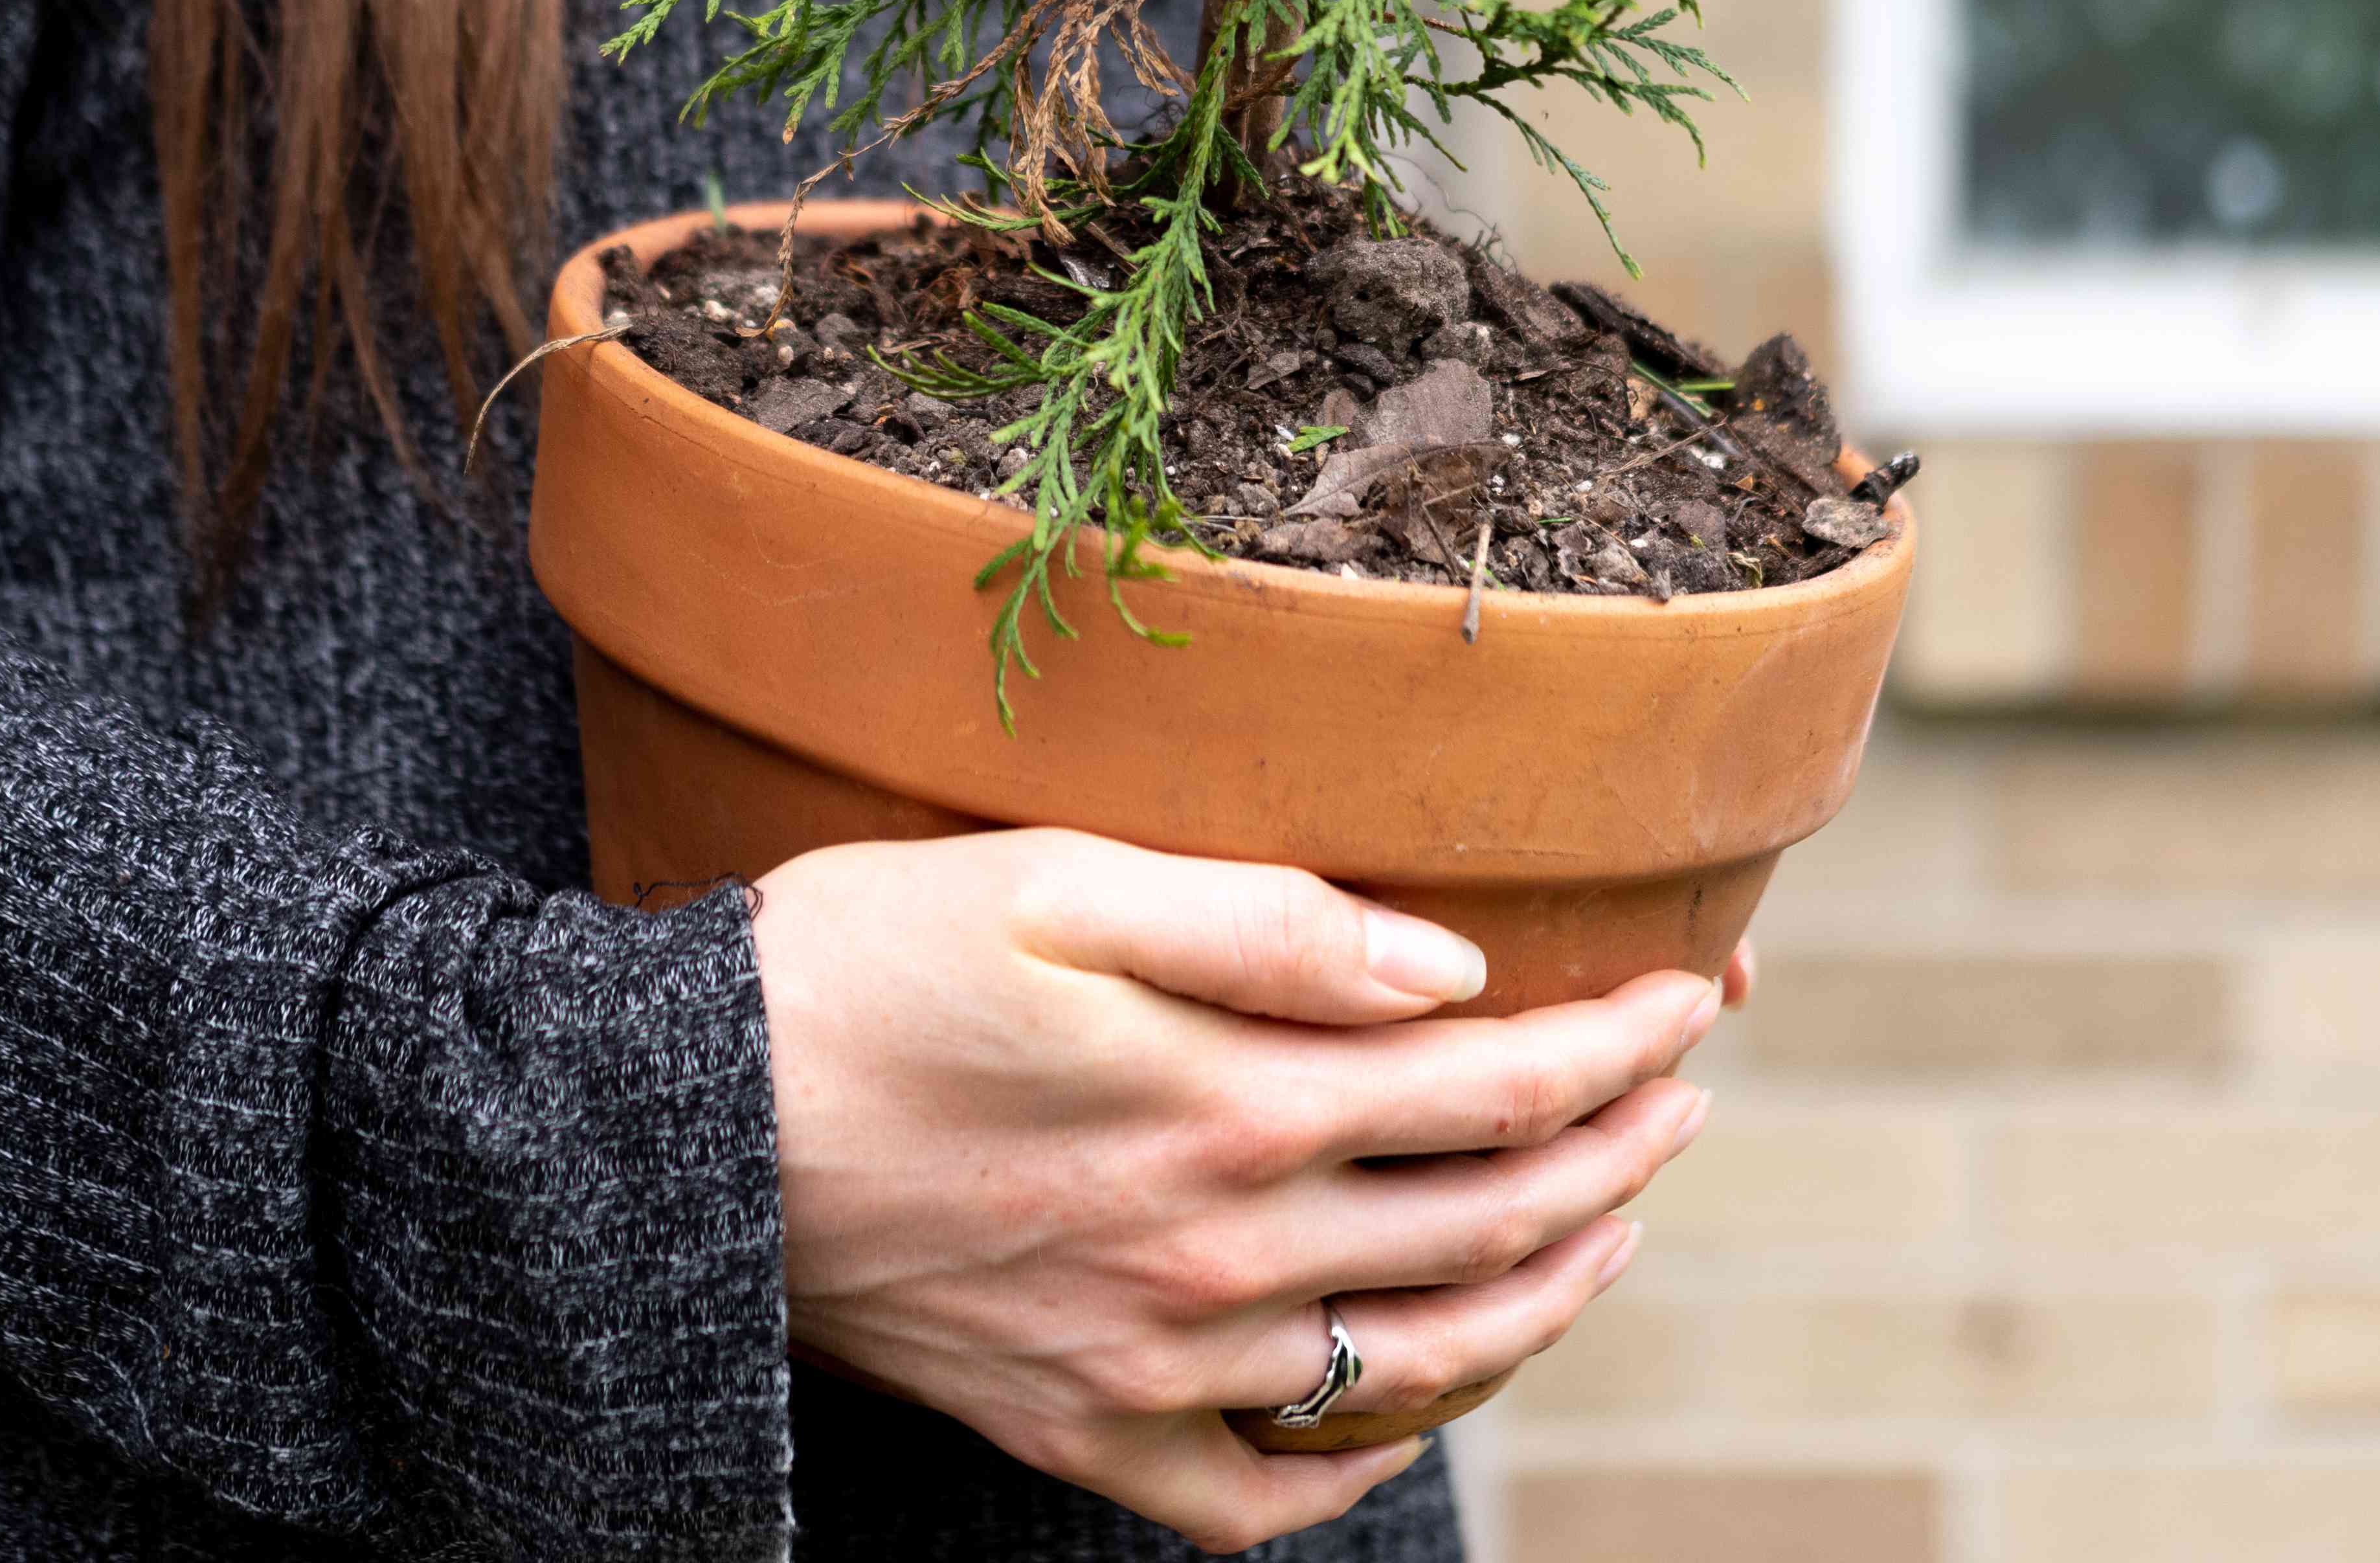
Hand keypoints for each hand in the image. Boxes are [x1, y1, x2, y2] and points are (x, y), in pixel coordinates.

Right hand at [751, 828, 1730, 1551]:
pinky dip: (1361, 1461)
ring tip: (1606, 1232)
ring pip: (1418, 1362)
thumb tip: (1451, 967)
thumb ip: (1266, 925)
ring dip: (1546, 1297)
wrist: (680, 1127)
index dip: (1620, 1037)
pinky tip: (1408, 1403)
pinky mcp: (1078, 1434)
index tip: (1699, 992)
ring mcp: (1154, 1364)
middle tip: (1682, 1095)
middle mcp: (1218, 1253)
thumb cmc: (857, 964)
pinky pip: (1264, 1498)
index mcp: (1229, 1100)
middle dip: (1621, 1152)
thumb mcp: (1054, 882)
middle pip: (1491, 1221)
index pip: (1498, 1080)